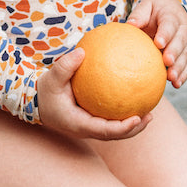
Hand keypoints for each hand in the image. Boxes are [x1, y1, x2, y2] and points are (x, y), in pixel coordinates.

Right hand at [36, 47, 151, 139]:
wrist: (37, 102)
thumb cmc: (44, 91)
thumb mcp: (51, 78)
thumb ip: (65, 66)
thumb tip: (82, 51)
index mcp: (79, 124)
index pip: (105, 130)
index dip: (122, 128)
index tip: (137, 118)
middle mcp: (86, 130)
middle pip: (115, 135)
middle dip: (134, 129)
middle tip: (149, 116)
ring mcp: (89, 127)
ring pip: (115, 131)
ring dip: (132, 125)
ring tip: (148, 112)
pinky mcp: (91, 121)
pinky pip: (111, 119)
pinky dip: (123, 113)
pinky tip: (133, 98)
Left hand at [127, 0, 186, 88]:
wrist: (171, 11)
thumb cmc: (154, 11)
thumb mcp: (146, 6)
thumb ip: (139, 14)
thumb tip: (130, 25)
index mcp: (173, 15)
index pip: (170, 24)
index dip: (165, 34)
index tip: (158, 43)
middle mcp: (184, 28)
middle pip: (181, 41)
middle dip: (175, 52)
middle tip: (167, 62)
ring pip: (186, 55)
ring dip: (179, 67)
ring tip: (171, 78)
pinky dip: (183, 75)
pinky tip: (176, 84)